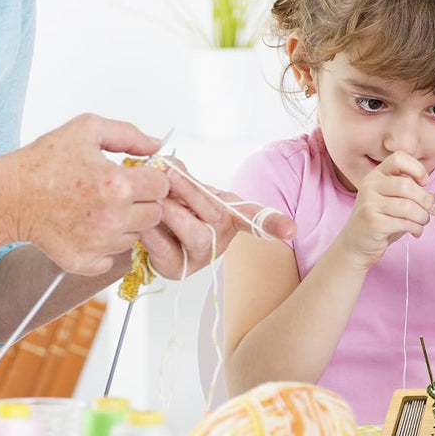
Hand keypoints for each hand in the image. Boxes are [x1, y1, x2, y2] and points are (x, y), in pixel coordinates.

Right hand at [5, 114, 168, 275]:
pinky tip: (90, 228)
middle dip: (142, 201)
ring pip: (136, 235)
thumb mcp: (87, 130)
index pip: (162, 185)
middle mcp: (112, 217)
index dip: (151, 177)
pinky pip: (113, 257)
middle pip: (154, 213)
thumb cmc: (43, 162)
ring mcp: (98, 243)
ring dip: (126, 223)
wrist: (8, 196)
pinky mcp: (83, 261)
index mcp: (117, 184)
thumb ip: (129, 134)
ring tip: (100, 208)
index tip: (137, 176)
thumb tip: (155, 145)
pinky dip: (106, 246)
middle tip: (118, 193)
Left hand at [137, 160, 297, 280]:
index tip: (291, 231)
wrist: (150, 233)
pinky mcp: (178, 270)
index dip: (275, 222)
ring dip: (173, 214)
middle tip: (169, 174)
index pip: (257, 216)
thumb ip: (180, 173)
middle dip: (192, 191)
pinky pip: (167, 251)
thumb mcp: (182, 186)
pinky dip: (152, 233)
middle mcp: (223, 236)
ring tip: (155, 200)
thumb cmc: (176, 206)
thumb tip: (171, 166)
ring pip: (198, 235)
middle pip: (218, 215)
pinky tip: (143, 225)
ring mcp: (202, 256)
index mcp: (231, 212)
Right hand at [338, 152, 434, 269]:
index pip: (399, 158)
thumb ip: (413, 193)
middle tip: (433, 211)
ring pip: (407, 206)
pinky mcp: (372, 223)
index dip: (417, 169)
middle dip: (425, 200)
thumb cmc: (381, 220)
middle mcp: (370, 185)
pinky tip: (415, 231)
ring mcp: (369, 203)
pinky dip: (416, 228)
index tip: (424, 183)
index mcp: (376, 175)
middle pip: (407, 185)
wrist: (356, 244)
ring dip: (422, 216)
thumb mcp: (394, 201)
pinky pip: (403, 223)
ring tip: (423, 222)